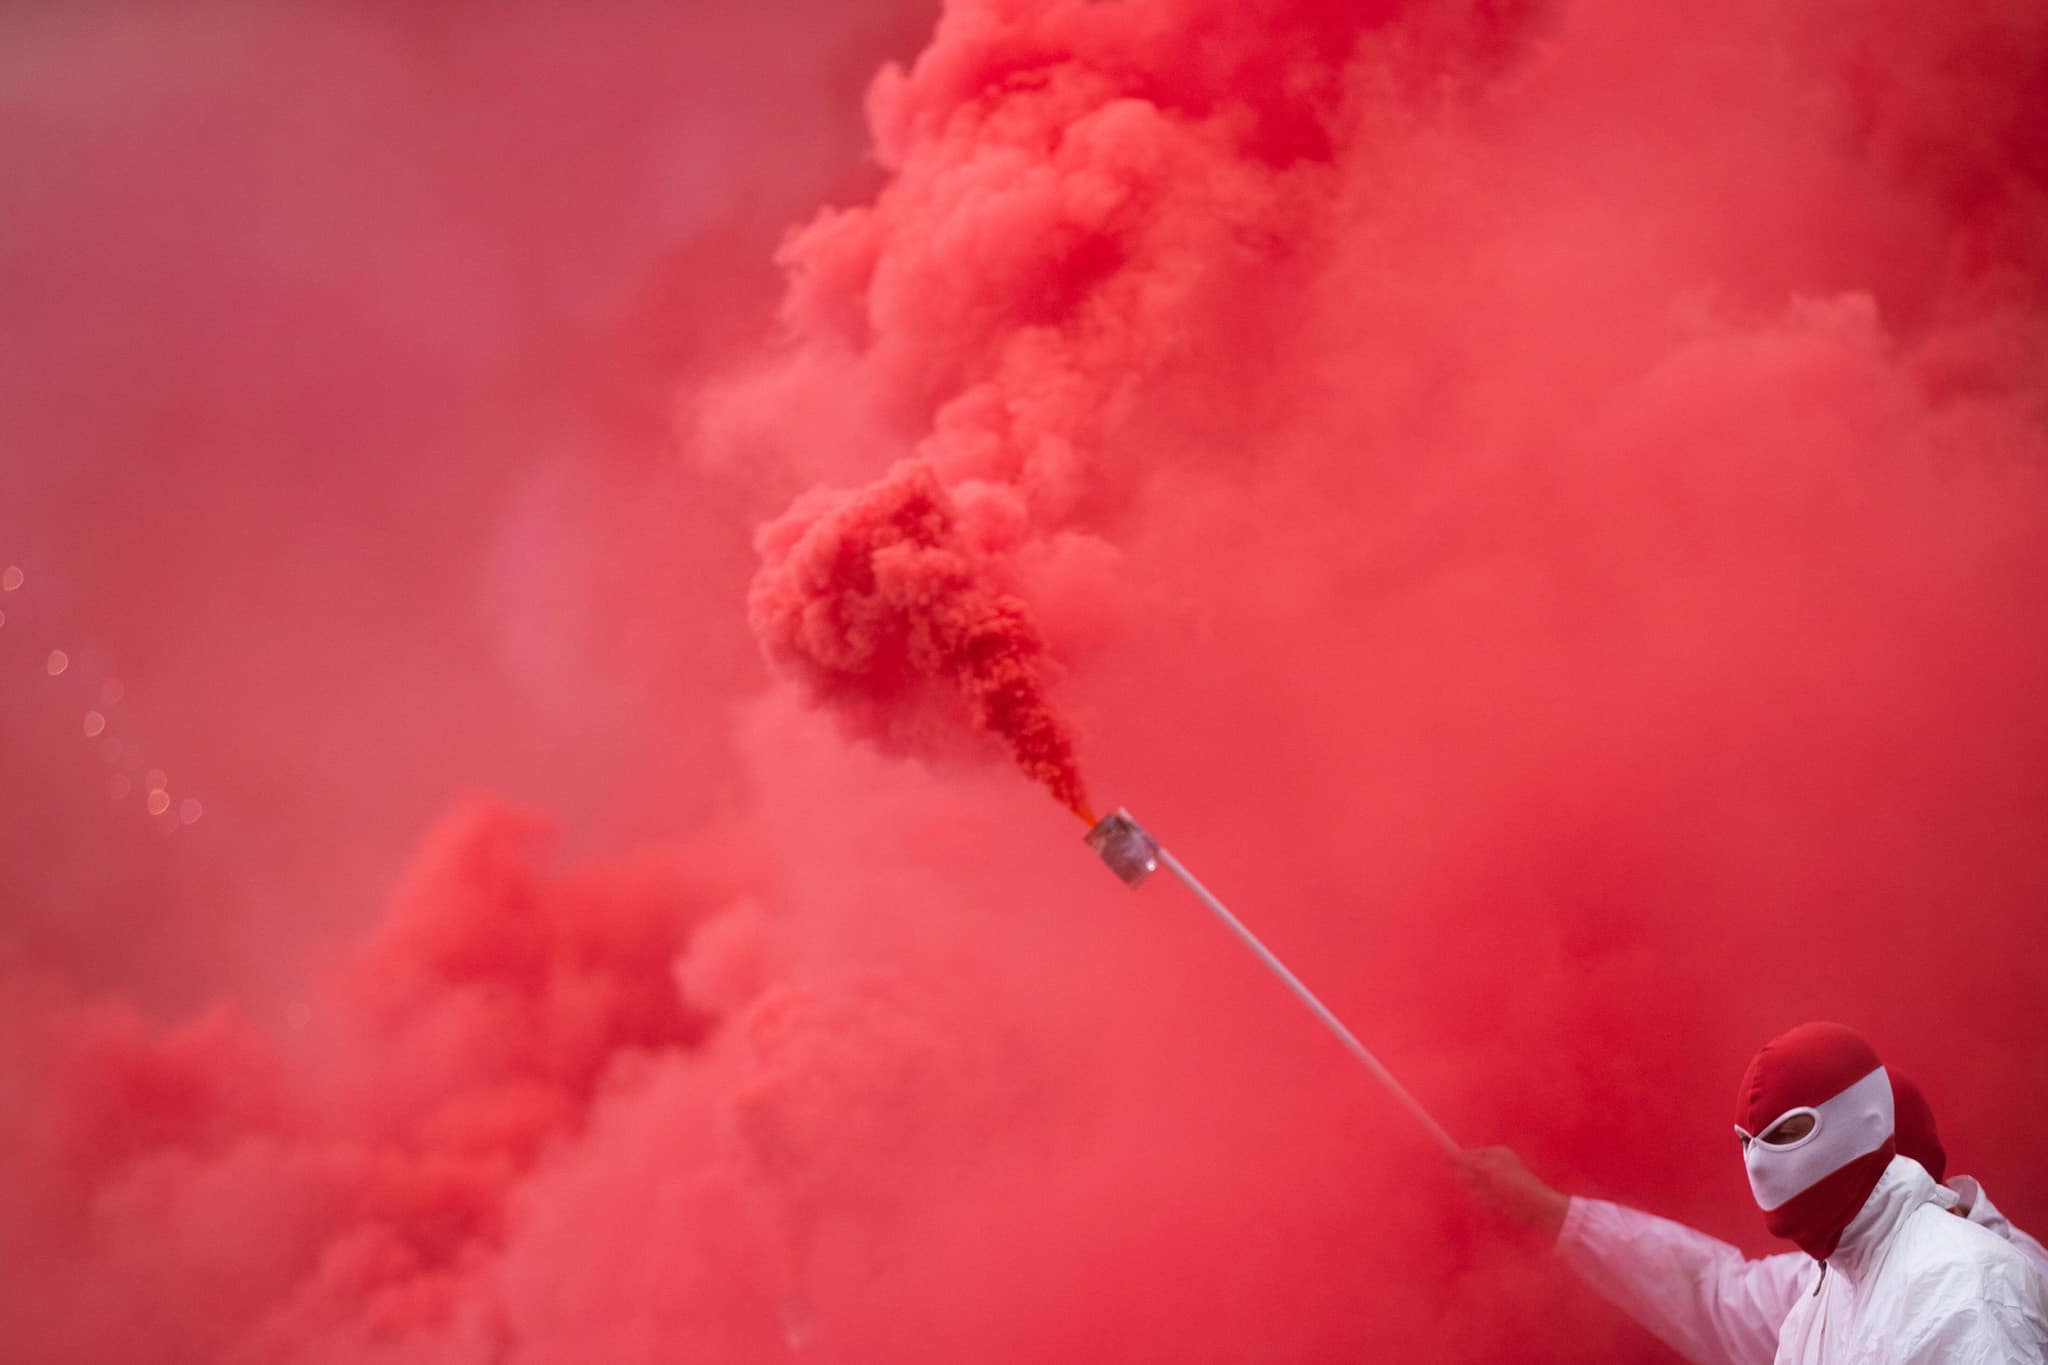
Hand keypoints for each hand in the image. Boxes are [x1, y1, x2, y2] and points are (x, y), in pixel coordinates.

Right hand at [1454, 1145, 1569, 1242]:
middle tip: (1483, 1184)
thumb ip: (1468, 1162)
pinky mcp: (1496, 1200)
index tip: (1442, 1160)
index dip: (1457, 1158)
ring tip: (1495, 1196)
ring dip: (1481, 1194)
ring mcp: (1495, 1184)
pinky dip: (1487, 1204)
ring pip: (1473, 1189)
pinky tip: (1499, 1205)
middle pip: (1468, 1172)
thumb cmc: (1516, 1183)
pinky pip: (1481, 1201)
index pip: (1469, 1154)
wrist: (1537, 1209)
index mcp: (1495, 1154)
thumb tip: (1450, 1154)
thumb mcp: (1490, 1169)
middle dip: (1472, 1180)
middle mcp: (1494, 1167)